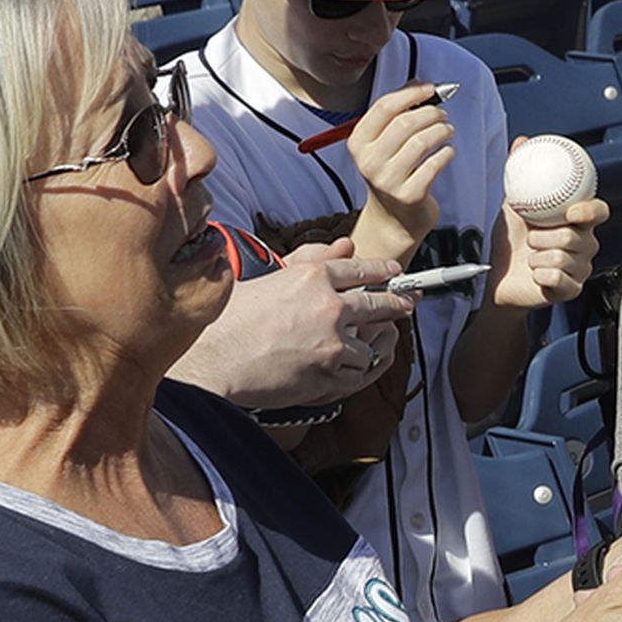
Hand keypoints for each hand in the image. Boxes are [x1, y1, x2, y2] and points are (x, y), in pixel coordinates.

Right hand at [180, 241, 413, 407]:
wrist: (212, 363)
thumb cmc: (225, 322)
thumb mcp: (264, 278)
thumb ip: (309, 261)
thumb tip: (345, 247)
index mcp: (311, 278)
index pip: (360, 270)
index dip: (382, 271)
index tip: (395, 272)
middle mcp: (330, 307)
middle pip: (379, 303)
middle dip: (399, 302)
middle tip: (409, 301)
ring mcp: (334, 343)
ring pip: (369, 344)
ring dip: (368, 346)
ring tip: (369, 345)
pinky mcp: (330, 374)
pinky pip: (359, 373)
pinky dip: (358, 371)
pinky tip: (354, 368)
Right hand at [345, 81, 454, 251]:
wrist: (395, 217)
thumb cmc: (393, 171)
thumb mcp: (386, 142)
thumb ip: (399, 112)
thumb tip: (420, 84)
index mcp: (359, 142)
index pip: (385, 107)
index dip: (412, 94)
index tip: (431, 88)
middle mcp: (369, 160)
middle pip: (406, 123)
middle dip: (431, 113)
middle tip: (443, 115)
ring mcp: (388, 179)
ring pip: (422, 141)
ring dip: (442, 131)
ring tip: (448, 130)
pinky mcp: (409, 194)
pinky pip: (435, 164)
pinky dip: (447, 153)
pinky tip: (447, 152)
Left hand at [490, 188, 606, 310]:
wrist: (497, 276)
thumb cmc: (510, 241)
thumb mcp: (513, 206)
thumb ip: (521, 179)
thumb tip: (520, 145)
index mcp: (577, 221)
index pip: (598, 211)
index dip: (590, 211)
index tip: (570, 213)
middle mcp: (585, 245)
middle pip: (575, 237)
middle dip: (543, 238)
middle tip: (530, 239)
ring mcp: (581, 269)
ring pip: (563, 258)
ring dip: (537, 257)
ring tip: (530, 258)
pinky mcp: (572, 290)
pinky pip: (558, 279)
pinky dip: (539, 275)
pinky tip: (535, 275)